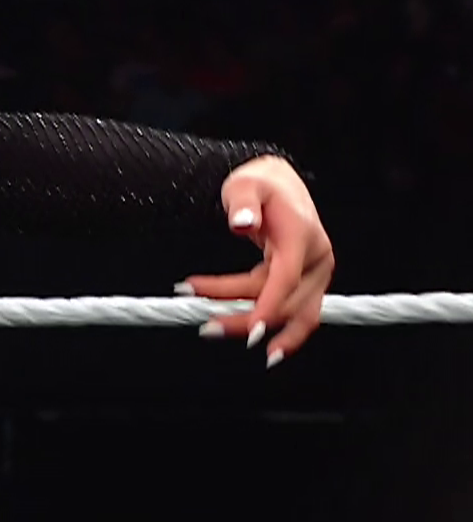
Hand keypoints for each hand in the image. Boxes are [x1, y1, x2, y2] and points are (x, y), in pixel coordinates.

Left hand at [184, 155, 333, 366]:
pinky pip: (294, 312)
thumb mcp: (246, 185)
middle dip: (244, 317)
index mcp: (302, 236)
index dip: (270, 305)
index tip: (252, 329)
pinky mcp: (308, 284)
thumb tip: (242, 223)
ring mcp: (315, 274)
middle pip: (284, 301)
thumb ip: (243, 202)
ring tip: (216, 331)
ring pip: (291, 313)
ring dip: (256, 326)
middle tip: (205, 325)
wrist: (280, 186)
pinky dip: (274, 327)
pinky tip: (250, 337)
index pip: (287, 277)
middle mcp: (315, 259)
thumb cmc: (261, 185)